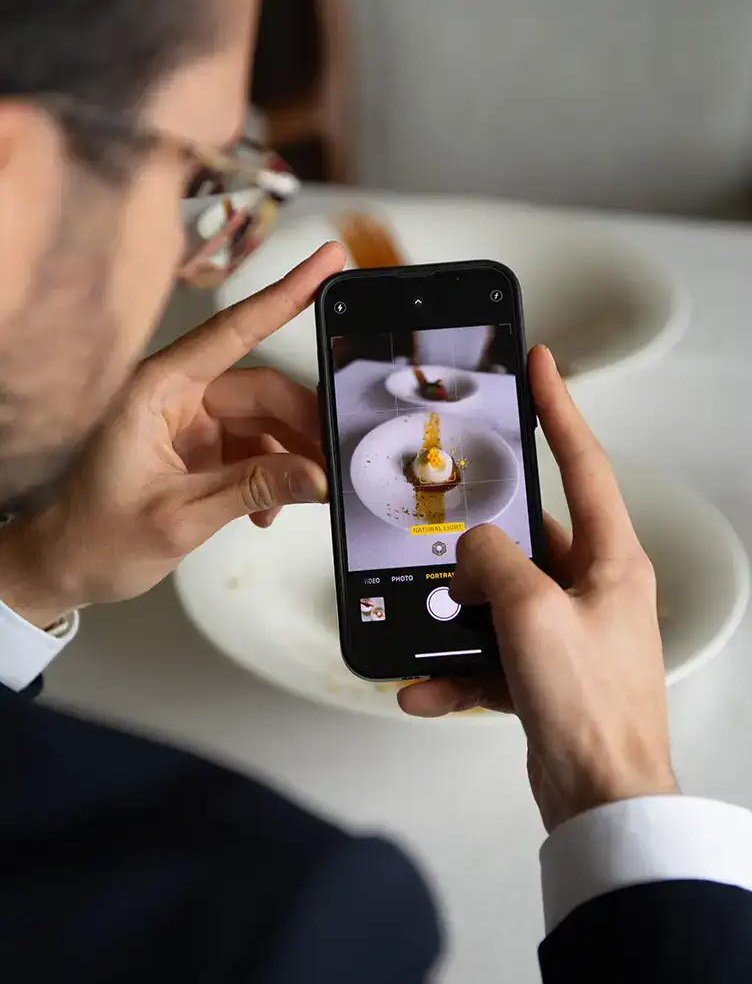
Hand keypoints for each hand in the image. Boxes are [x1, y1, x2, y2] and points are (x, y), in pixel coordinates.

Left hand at [0, 242, 344, 626]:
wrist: (65, 566)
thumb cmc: (95, 536)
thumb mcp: (180, 517)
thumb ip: (253, 490)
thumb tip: (315, 476)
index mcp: (156, 390)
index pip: (233, 332)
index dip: (286, 295)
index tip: (326, 262)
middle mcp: (174, 396)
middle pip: (262, 390)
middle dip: (303, 424)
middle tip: (335, 457)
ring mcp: (187, 422)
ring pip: (263, 421)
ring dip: (290, 457)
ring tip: (305, 493)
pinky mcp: (197, 448)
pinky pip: (252, 448)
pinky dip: (271, 475)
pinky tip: (268, 510)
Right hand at [399, 345, 676, 830]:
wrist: (601, 799)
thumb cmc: (591, 707)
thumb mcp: (531, 612)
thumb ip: (494, 561)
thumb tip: (473, 547)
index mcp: (611, 559)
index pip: (582, 463)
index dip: (558, 409)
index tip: (540, 366)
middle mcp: (592, 587)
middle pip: (524, 537)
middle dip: (476, 543)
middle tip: (442, 531)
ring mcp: (566, 628)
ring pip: (496, 596)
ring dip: (455, 613)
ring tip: (427, 622)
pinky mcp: (543, 669)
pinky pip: (488, 652)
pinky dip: (454, 667)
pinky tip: (424, 686)